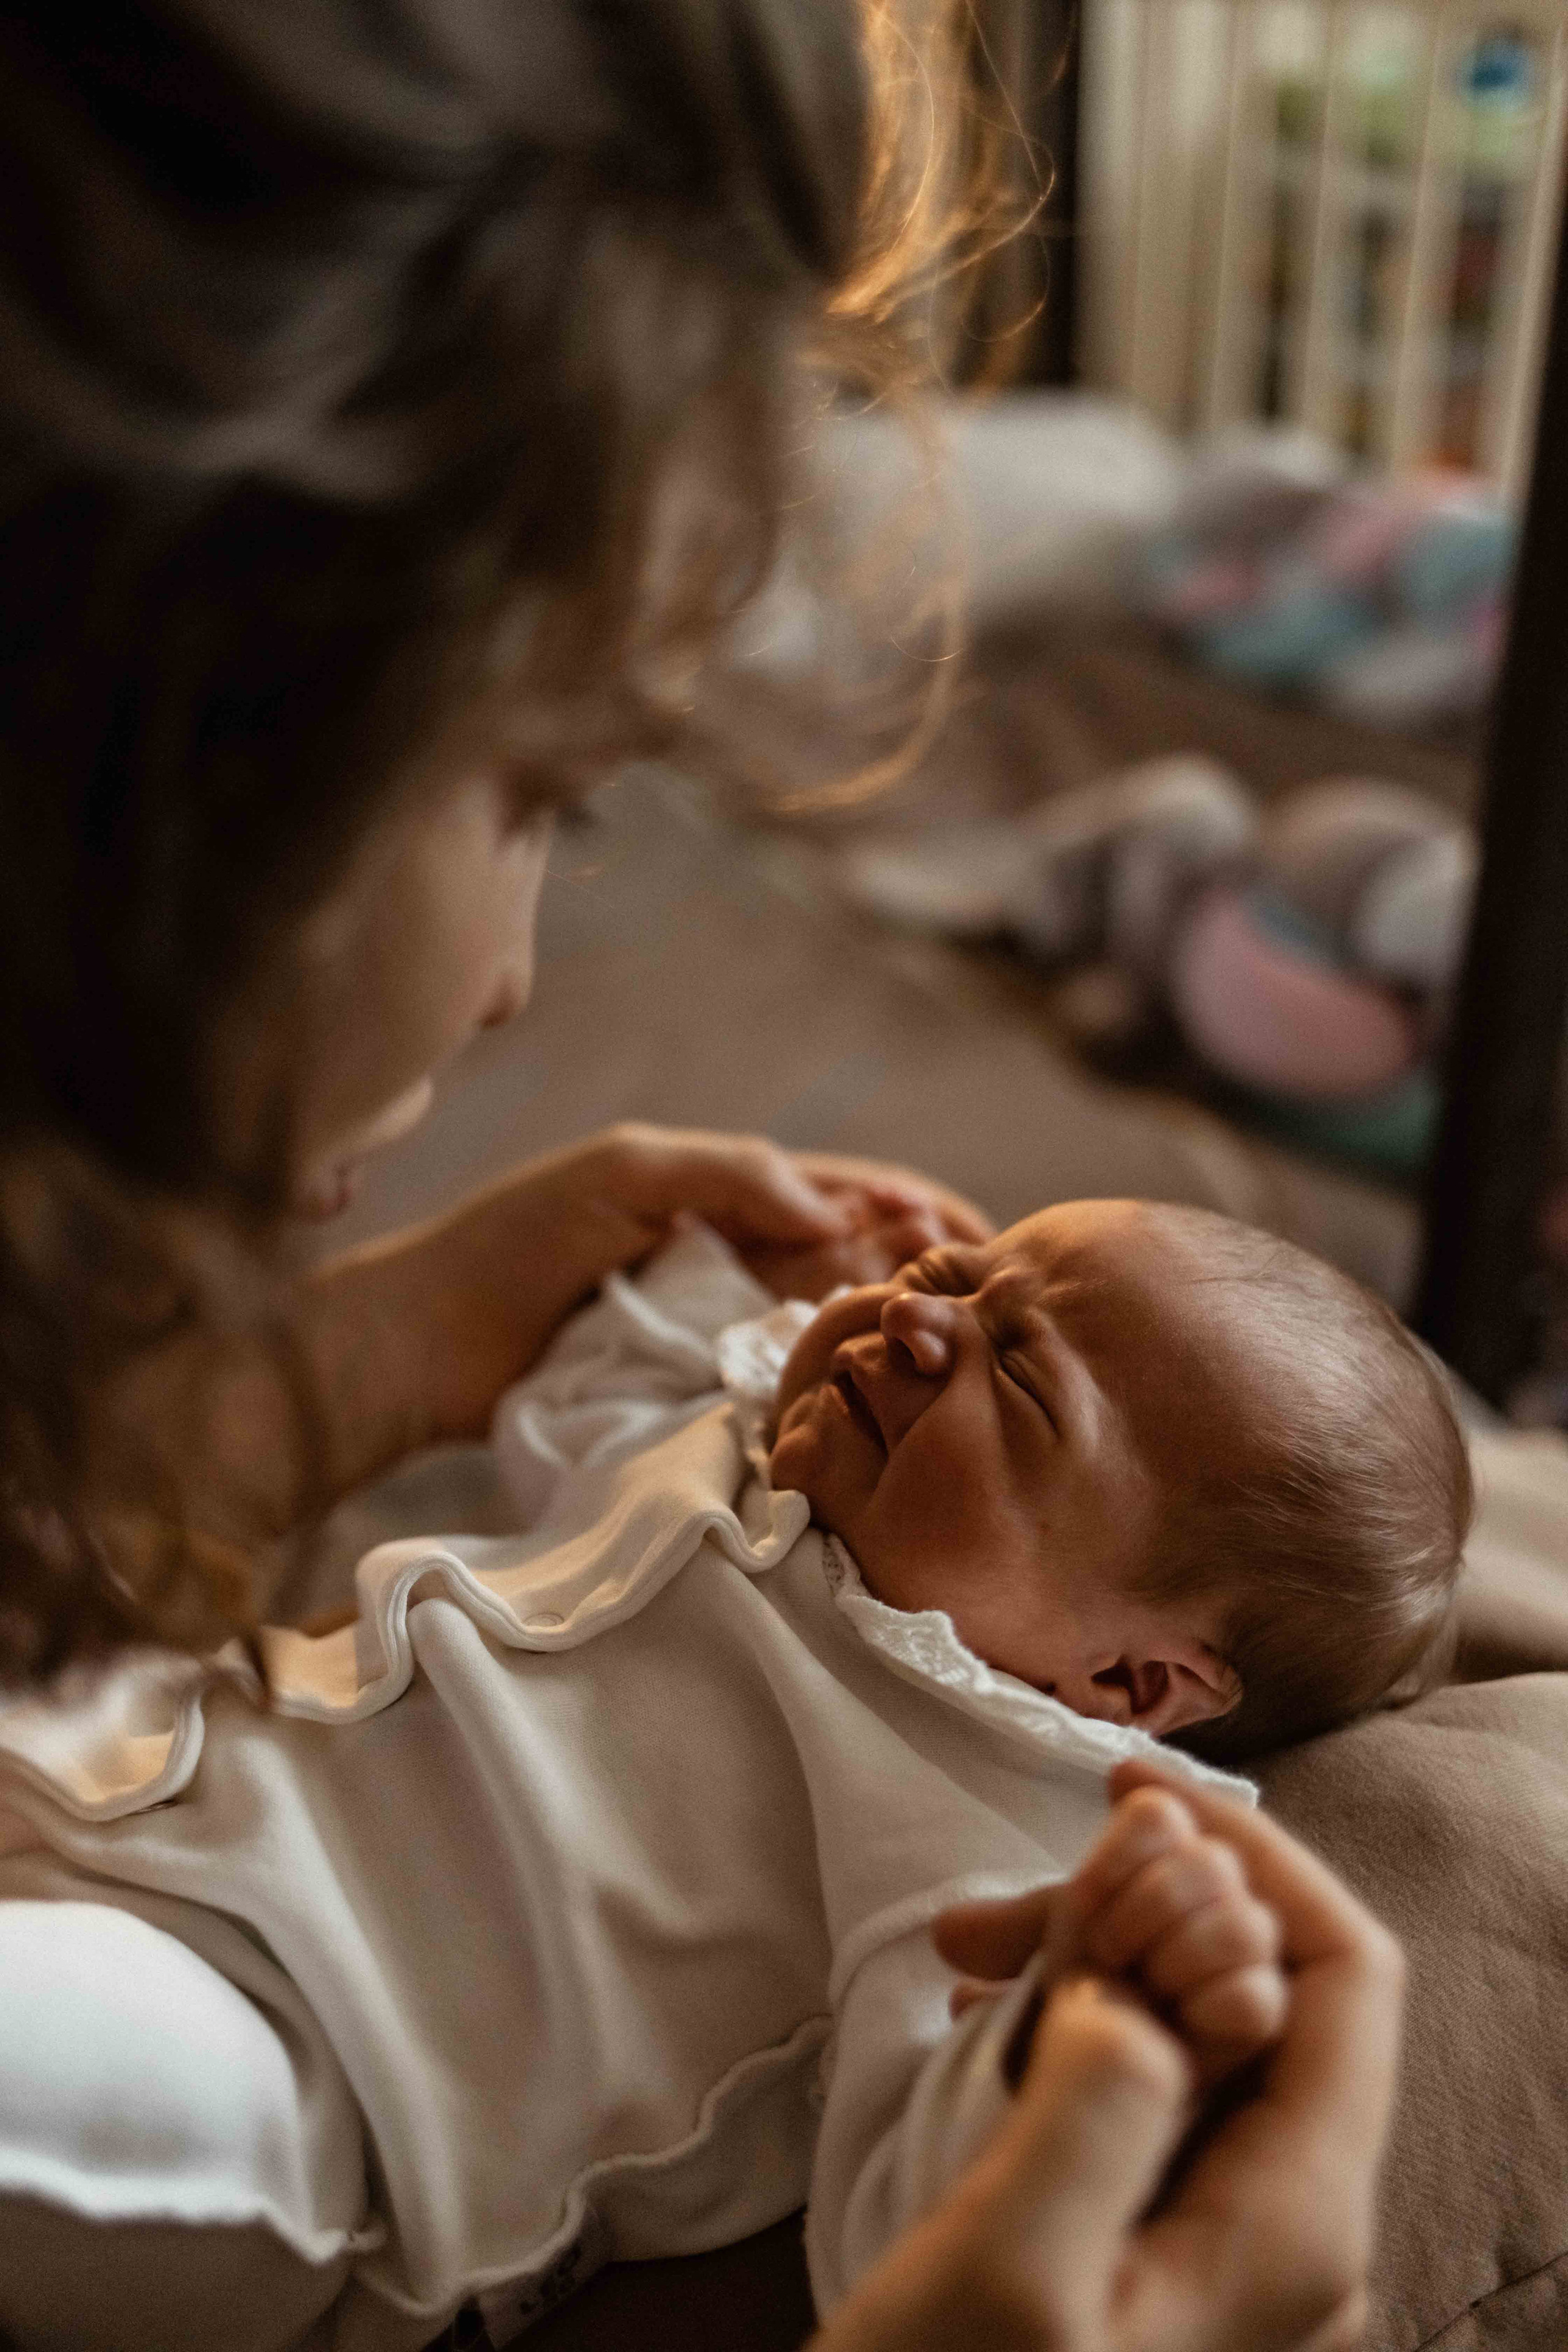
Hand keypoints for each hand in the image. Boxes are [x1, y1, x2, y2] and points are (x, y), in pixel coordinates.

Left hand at [294, 1126, 992, 1504]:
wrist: (426, 1342)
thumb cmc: (516, 1240)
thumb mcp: (626, 1169)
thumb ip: (733, 1171)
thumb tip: (840, 1208)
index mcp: (723, 1192)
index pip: (847, 1191)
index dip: (915, 1209)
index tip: (974, 1242)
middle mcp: (734, 1256)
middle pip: (858, 1260)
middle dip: (924, 1273)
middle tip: (985, 1307)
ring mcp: (718, 1326)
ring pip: (831, 1322)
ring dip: (890, 1330)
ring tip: (949, 1349)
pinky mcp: (697, 1391)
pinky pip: (785, 1382)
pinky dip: (835, 1383)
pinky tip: (875, 1395)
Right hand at [814, 1759, 1401, 2351]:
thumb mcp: (1009, 2273)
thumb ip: (1098, 2102)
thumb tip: (1137, 1980)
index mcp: (1298, 2228)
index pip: (1346, 1974)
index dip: (1254, 1855)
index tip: (1130, 1791)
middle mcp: (1295, 2238)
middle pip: (1271, 1995)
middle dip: (1142, 1911)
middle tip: (995, 1915)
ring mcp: (1234, 2256)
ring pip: (1205, 2039)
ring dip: (1099, 1967)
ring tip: (972, 1966)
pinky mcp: (1166, 2262)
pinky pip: (1160, 2101)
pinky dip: (1082, 2035)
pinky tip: (990, 2035)